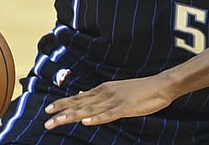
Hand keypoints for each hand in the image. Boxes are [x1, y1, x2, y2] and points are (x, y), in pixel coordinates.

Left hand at [44, 76, 174, 128]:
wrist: (161, 85)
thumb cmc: (140, 90)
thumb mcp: (117, 90)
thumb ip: (100, 95)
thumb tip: (83, 95)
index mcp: (104, 90)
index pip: (79, 97)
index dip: (64, 103)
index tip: (49, 110)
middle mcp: (106, 93)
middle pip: (80, 104)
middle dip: (62, 112)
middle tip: (46, 120)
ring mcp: (115, 100)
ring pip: (90, 110)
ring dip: (73, 116)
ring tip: (59, 122)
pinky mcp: (126, 108)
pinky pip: (109, 115)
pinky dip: (97, 118)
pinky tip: (86, 122)